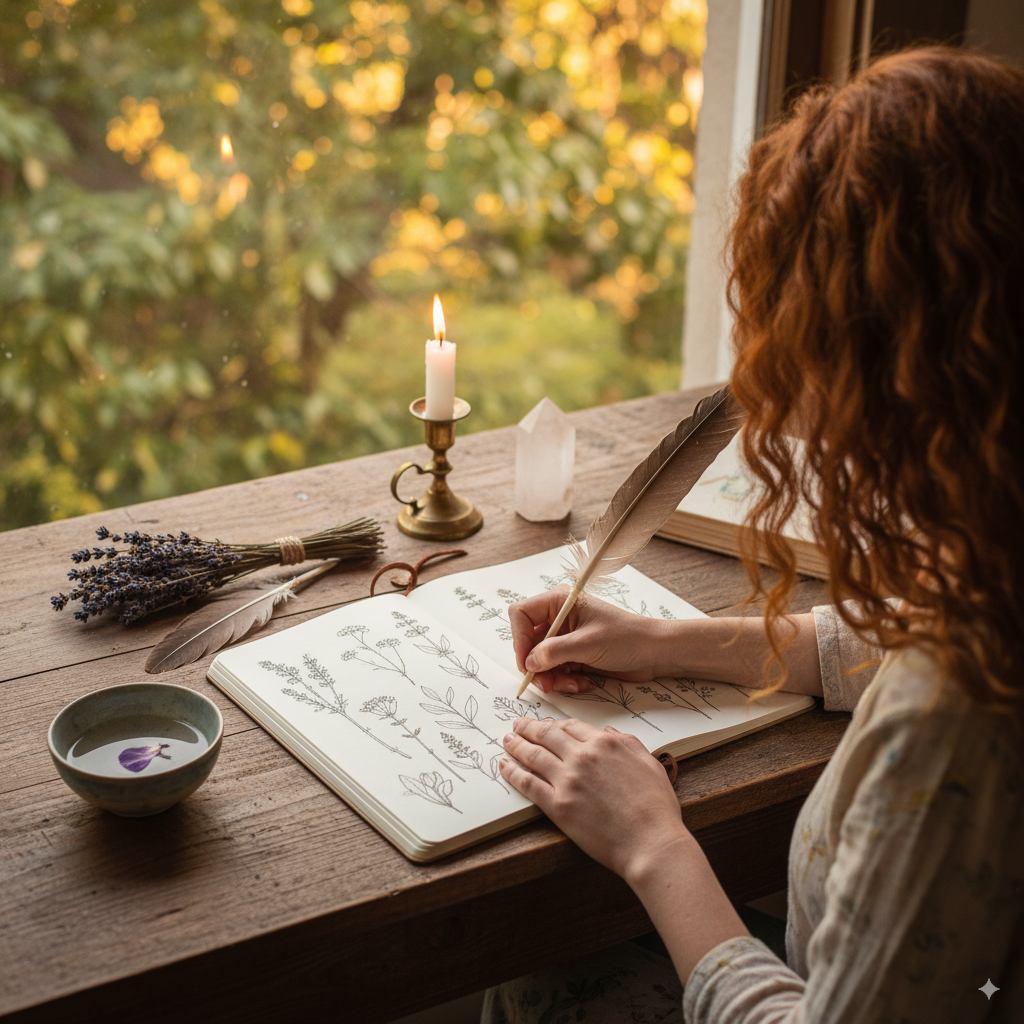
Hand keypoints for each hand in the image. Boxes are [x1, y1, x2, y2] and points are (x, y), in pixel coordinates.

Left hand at [499, 717, 689, 880]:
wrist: (651, 842)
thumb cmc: (655, 807)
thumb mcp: (649, 762)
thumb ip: (628, 742)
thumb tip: (609, 731)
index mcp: (605, 743)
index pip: (571, 726)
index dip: (554, 724)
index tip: (545, 724)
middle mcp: (583, 756)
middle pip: (547, 735)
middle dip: (528, 728)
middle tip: (517, 725)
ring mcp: (568, 780)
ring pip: (533, 755)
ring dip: (516, 745)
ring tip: (506, 740)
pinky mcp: (558, 806)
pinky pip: (528, 784)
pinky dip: (513, 773)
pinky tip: (504, 766)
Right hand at [508, 587, 676, 692]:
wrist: (654, 653)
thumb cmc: (627, 638)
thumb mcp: (587, 644)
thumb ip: (553, 652)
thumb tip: (529, 662)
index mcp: (559, 602)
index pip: (521, 615)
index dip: (519, 640)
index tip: (527, 663)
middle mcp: (559, 617)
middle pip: (528, 642)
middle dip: (538, 666)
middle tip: (548, 684)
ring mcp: (566, 637)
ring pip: (541, 661)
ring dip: (554, 677)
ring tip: (574, 684)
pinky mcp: (573, 654)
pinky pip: (556, 670)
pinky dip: (565, 680)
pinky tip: (583, 683)